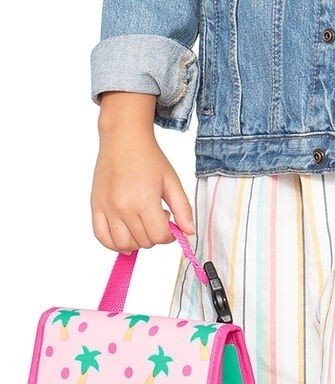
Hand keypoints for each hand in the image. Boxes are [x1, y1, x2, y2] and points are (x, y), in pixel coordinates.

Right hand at [91, 92, 194, 251]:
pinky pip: (102, 237)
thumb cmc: (149, 158)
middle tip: (155, 217)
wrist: (123, 138)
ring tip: (141, 224)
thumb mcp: (172, 182)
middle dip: (154, 235)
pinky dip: (114, 243)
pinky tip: (125, 235)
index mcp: (144, 200)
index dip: (169, 235)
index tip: (169, 222)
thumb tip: (189, 232)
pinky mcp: (96, 206)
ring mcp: (107, 208)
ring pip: (124, 245)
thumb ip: (183, 209)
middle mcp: (123, 207)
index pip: (160, 237)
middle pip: (144, 242)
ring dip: (137, 241)